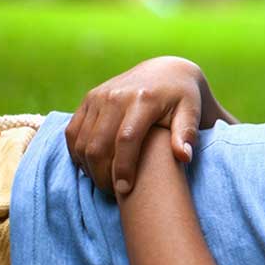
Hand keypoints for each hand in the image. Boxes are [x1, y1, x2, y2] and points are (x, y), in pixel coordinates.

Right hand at [65, 56, 214, 194]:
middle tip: (113, 193)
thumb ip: (187, 134)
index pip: (126, 139)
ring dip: (89, 167)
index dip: (123, 167)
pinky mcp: (88, 99)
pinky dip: (77, 153)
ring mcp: (98, 96)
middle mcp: (115, 96)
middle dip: (102, 174)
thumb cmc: (183, 98)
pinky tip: (91, 168)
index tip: (125, 190)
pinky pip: (72, 132)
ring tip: (104, 183)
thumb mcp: (192, 112)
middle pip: (98, 144)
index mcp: (143, 99)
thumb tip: (184, 157)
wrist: (166, 71)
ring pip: (82, 141)